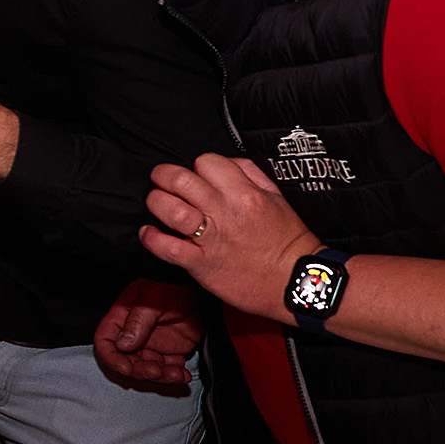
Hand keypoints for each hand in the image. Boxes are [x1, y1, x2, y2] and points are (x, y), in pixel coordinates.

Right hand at [93, 277, 200, 387]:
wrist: (199, 288)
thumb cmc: (171, 284)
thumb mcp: (152, 297)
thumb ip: (137, 321)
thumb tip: (123, 344)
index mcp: (121, 319)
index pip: (105, 342)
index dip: (112, 358)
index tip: (127, 368)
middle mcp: (133, 334)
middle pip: (127, 361)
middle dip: (140, 371)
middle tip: (155, 371)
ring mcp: (152, 344)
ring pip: (148, 369)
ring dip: (160, 376)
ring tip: (175, 374)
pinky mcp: (170, 350)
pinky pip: (168, 369)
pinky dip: (175, 375)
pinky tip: (183, 374)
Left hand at [139, 155, 318, 323]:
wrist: (295, 282)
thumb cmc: (286, 243)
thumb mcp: (276, 198)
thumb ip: (250, 175)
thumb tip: (226, 163)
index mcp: (245, 194)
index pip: (207, 162)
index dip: (195, 166)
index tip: (194, 175)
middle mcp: (226, 213)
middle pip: (181, 180)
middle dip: (163, 176)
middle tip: (160, 180)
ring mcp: (212, 239)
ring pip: (171, 210)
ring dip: (156, 203)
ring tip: (156, 204)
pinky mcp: (202, 264)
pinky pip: (167, 247)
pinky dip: (151, 238)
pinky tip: (149, 233)